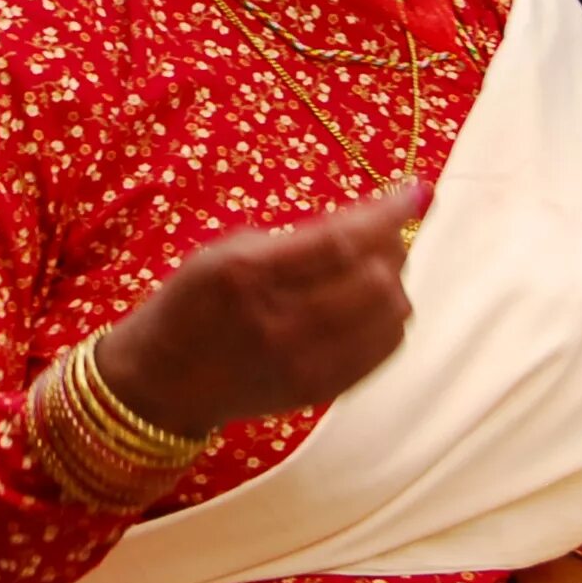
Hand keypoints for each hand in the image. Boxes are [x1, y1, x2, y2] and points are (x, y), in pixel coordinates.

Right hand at [92, 182, 428, 440]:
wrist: (164, 380)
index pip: (341, 241)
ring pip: (391, 314)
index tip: (416, 192)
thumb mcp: (224, 253)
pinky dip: (389, 317)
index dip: (387, 214)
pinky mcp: (322, 389)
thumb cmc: (190, 302)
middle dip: (392, 246)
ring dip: (394, 282)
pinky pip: (385, 348)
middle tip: (383, 231)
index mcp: (247, 275)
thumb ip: (295, 237)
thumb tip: (372, 217)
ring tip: (373, 268)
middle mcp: (280, 322)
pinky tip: (370, 304)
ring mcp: (304, 362)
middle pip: (377, 279)